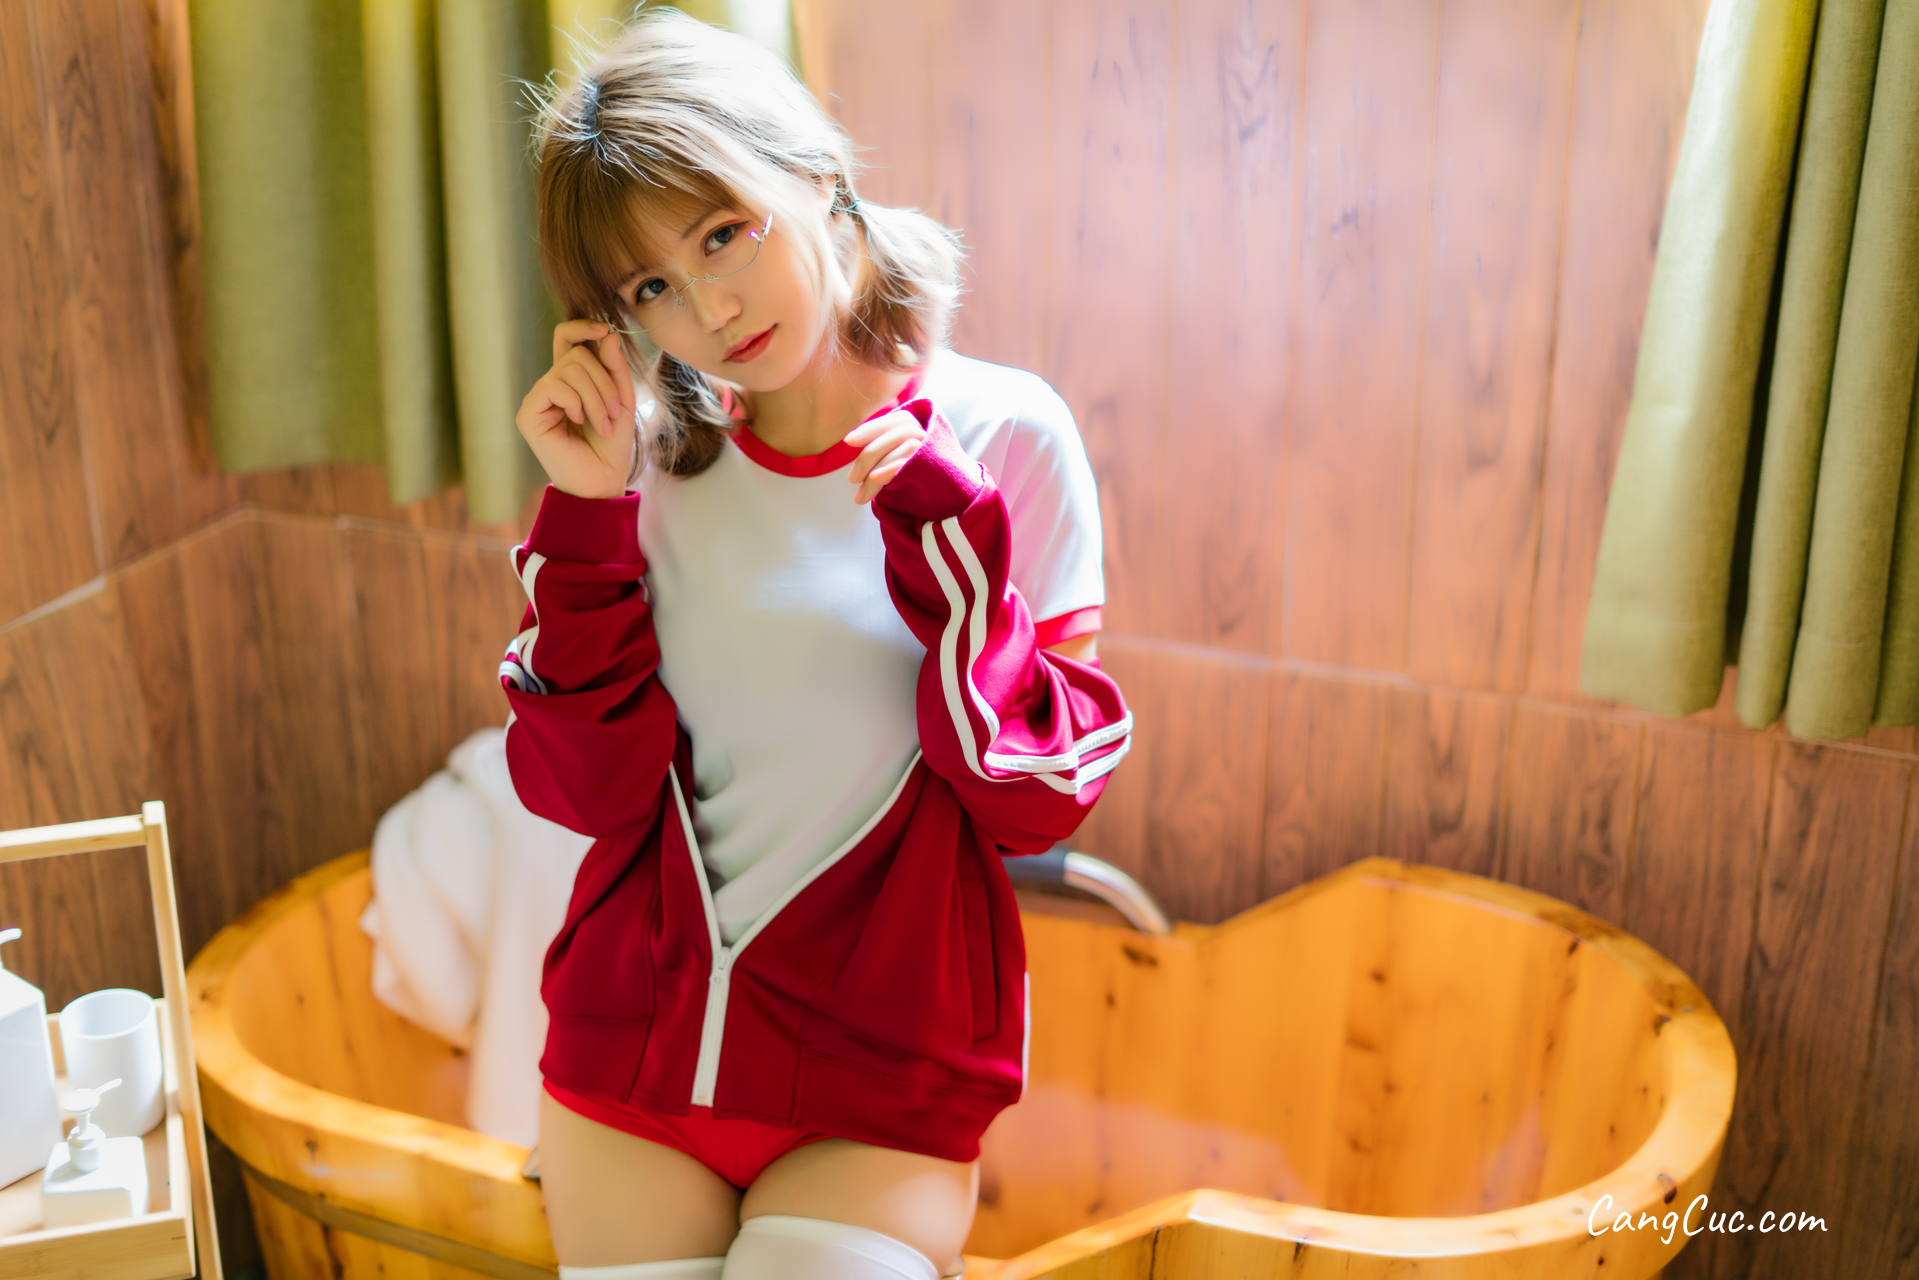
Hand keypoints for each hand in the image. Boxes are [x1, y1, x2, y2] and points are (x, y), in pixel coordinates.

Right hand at [516, 320, 637, 499]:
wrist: (602, 481)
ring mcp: (539, 398)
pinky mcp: (529, 413)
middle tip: (615, 412)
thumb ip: (615, 368)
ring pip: (568, 368)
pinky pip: (552, 386)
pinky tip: (579, 422)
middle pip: (577, 354)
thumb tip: (608, 334)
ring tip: (604, 424)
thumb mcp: (622, 401)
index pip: (567, 337)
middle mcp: (552, 384)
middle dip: (604, 381)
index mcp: (572, 379)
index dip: (583, 326)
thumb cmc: (612, 446)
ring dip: (596, 397)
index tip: (605, 329)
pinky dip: (574, 402)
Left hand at [844, 408, 925, 503]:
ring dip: (877, 469)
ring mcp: (933, 451)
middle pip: (897, 434)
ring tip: (861, 493)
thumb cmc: (913, 476)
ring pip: (904, 448)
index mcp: (919, 426)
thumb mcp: (896, 455)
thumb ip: (883, 445)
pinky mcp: (934, 469)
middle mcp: (929, 434)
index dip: (871, 428)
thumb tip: (849, 438)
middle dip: (869, 455)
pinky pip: (910, 463)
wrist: (944, 498)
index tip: (848, 441)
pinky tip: (875, 478)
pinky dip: (889, 469)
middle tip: (852, 479)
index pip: (895, 420)